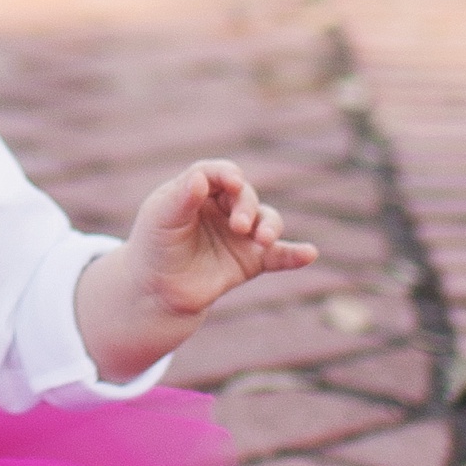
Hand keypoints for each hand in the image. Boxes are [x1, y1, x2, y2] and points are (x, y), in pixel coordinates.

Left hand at [75, 162, 318, 379]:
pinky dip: (295, 254)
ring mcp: (241, 234)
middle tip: (239, 226)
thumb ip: (181, 198)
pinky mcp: (252, 261)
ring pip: (267, 220)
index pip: (219, 174)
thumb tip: (199, 178)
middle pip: (245, 196)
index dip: (227, 175)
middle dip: (246, 207)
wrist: (157, 291)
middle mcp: (224, 207)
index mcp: (200, 189)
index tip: (233, 183)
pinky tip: (309, 254)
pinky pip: (280, 256)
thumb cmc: (155, 246)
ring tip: (263, 239)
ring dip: (269, 226)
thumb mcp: (161, 218)